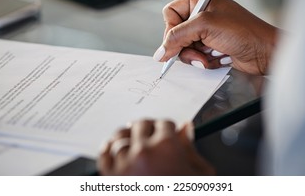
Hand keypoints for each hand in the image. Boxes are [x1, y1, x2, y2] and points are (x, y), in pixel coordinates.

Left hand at [98, 120, 214, 174]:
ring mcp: (124, 165)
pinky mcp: (111, 180)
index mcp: (167, 147)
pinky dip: (108, 149)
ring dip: (127, 134)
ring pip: (120, 137)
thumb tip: (186, 128)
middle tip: (153, 133)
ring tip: (133, 137)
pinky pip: (104, 156)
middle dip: (149, 128)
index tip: (170, 131)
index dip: (169, 127)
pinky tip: (115, 148)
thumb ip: (191, 149)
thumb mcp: (199, 176)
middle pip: (141, 125)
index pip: (164, 123)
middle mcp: (143, 152)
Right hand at [153, 0, 277, 74]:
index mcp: (200, 0)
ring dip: (195, 56)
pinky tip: (216, 59)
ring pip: (184, 48)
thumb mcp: (205, 27)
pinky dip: (203, 61)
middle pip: (175, 33)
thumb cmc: (244, 32)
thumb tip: (160, 50)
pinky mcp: (211, 47)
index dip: (170, 29)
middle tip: (196, 51)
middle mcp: (202, 15)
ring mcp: (206, 32)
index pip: (170, 13)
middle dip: (184, 46)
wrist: (265, 52)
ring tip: (209, 56)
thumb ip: (178, 36)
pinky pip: (195, 56)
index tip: (173, 43)